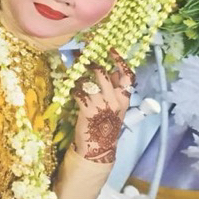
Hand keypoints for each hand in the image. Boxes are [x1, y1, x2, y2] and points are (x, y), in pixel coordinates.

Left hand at [73, 49, 133, 163]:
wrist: (98, 147)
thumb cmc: (105, 126)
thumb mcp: (115, 108)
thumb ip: (113, 91)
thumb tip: (109, 72)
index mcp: (124, 99)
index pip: (127, 76)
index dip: (120, 61)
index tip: (111, 51)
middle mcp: (115, 100)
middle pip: (103, 75)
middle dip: (92, 65)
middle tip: (83, 59)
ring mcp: (101, 105)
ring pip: (89, 82)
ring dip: (79, 77)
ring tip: (74, 76)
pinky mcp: (87, 110)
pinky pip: (79, 92)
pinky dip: (73, 89)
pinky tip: (71, 90)